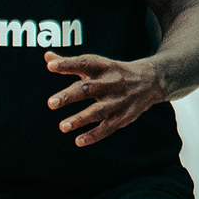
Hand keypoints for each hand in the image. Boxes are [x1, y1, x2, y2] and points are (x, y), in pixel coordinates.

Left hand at [45, 50, 166, 145]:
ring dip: (80, 119)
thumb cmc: (114, 72)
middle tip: (50, 103)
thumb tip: (47, 57)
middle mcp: (111, 83)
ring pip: (97, 111)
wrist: (151, 81)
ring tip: (62, 126)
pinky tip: (78, 141)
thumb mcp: (97, 64)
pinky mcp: (123, 117)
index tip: (50, 66)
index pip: (83, 63)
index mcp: (103, 67)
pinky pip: (107, 128)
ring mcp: (118, 101)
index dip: (67, 64)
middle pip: (88, 89)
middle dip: (69, 96)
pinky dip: (93, 135)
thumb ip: (70, 63)